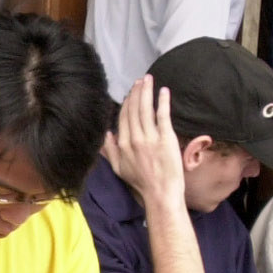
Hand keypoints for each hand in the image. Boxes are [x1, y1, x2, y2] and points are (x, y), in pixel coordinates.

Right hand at [101, 77, 184, 210]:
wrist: (160, 193)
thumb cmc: (141, 183)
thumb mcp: (119, 168)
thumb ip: (110, 150)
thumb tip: (107, 134)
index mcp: (123, 144)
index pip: (123, 117)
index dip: (127, 102)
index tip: (131, 92)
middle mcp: (134, 138)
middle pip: (133, 109)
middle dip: (136, 92)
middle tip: (140, 80)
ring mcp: (150, 138)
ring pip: (145, 109)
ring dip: (146, 92)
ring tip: (148, 80)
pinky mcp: (166, 138)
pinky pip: (162, 115)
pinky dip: (162, 101)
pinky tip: (163, 91)